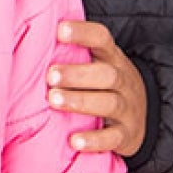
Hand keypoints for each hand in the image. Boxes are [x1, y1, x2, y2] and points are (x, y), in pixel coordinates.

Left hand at [46, 20, 146, 156]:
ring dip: (80, 101)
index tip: (60, 31)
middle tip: (50, 76)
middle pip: (106, 74)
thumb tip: (32, 34)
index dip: (83, 32)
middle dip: (77, 74)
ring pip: (109, 103)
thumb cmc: (104, 83)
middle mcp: (123, 81)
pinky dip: (94, 140)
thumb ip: (72, 51)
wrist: (140, 114)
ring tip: (54, 101)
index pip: (102, 39)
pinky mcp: (127, 135)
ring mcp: (127, 109)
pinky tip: (74, 141)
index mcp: (112, 58)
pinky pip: (113, 138)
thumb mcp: (97, 63)